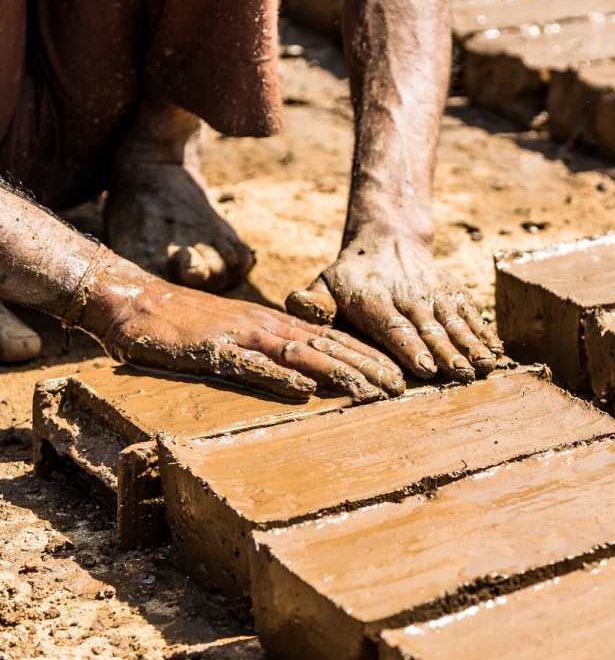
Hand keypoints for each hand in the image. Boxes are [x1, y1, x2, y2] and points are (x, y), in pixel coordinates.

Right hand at [82, 258, 405, 401]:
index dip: (367, 356)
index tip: (399, 375)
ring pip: (300, 354)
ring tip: (371, 391)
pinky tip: (306, 390)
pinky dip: (280, 377)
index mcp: (274, 323)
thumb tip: (308, 372)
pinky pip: (251, 365)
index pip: (332, 338)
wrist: (135, 301)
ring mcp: (241, 336)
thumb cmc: (187, 323)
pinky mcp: (213, 351)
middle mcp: (266, 326)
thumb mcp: (238, 332)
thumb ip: (271, 348)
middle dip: (367, 366)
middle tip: (402, 388)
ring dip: (339, 373)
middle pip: (328, 346)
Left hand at [286, 230, 501, 381]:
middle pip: (429, 326)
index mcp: (373, 298)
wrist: (387, 239)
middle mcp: (407, 294)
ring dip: (472, 344)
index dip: (410, 348)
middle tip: (461, 374)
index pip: (394, 326)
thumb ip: (311, 301)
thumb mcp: (324, 283)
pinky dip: (484, 331)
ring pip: (454, 319)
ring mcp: (434, 292)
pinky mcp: (453, 291)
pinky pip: (471, 311)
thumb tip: (297, 304)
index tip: (425, 368)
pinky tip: (496, 351)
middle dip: (447, 352)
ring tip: (485, 366)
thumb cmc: (349, 277)